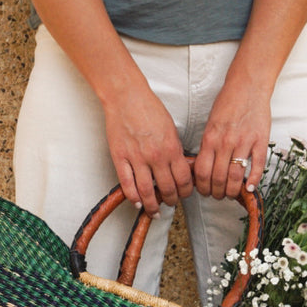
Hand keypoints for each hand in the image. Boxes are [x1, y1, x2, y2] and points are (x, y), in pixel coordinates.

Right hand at [103, 84, 193, 216]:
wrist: (126, 97)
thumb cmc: (148, 108)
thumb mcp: (171, 129)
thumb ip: (175, 150)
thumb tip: (180, 168)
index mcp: (171, 148)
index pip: (184, 179)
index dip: (186, 191)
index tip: (184, 194)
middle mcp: (156, 156)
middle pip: (167, 189)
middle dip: (171, 200)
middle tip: (171, 203)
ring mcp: (137, 158)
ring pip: (147, 192)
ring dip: (152, 205)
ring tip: (154, 210)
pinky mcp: (120, 158)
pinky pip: (127, 184)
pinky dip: (133, 197)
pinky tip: (137, 203)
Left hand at [194, 76, 270, 199]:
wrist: (248, 86)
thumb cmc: (228, 103)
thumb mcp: (210, 124)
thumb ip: (207, 145)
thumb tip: (202, 168)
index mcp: (210, 138)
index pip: (202, 172)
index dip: (202, 187)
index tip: (205, 191)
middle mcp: (225, 142)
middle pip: (218, 179)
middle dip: (217, 193)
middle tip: (219, 195)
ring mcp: (244, 142)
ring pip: (236, 176)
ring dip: (233, 191)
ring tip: (232, 194)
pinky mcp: (260, 141)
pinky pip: (257, 166)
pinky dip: (254, 180)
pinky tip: (250, 187)